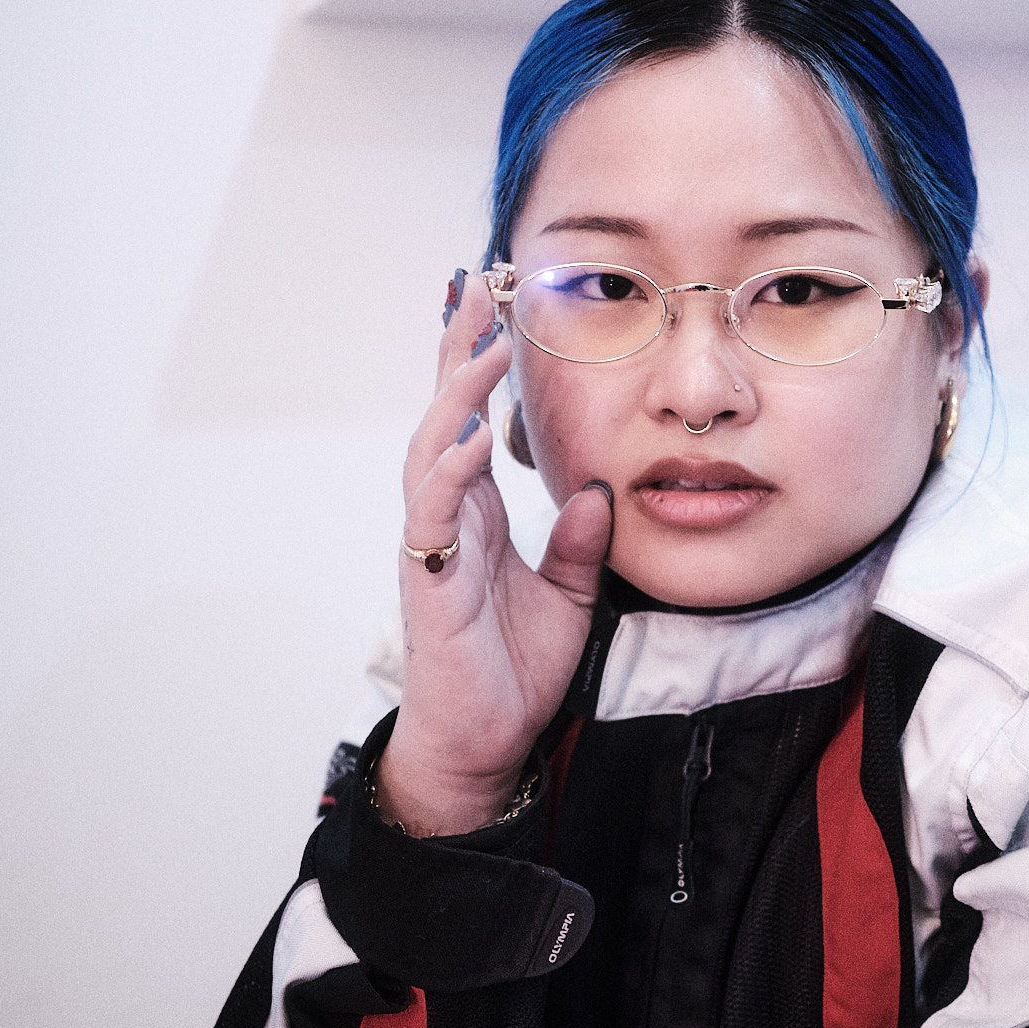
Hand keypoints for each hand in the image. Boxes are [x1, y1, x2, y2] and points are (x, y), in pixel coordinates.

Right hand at [376, 271, 612, 834]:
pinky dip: (448, 471)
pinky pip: (433, 513)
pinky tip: (470, 437)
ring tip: (485, 342)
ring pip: (431, 448)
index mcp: (479, 512)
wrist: (485, 745)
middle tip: (476, 282)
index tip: (499, 299)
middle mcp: (450, 515)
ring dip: (456, 393)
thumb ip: (581, 544)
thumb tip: (598, 492)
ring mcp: (433, 543)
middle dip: (459, 347)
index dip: (483, 360)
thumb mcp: (571, 596)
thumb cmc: (515, 671)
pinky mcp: (430, 579)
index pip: (476, 419)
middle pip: (445, 412)